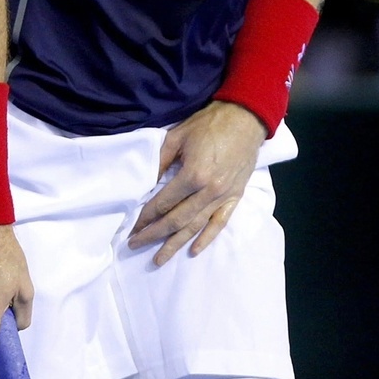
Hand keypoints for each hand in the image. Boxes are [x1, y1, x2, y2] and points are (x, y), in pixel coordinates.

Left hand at [128, 100, 266, 265]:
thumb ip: (160, 161)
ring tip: (159, 259)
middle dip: (154, 234)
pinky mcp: (235, 197)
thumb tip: (146, 183)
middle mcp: (208, 191)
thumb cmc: (209, 124)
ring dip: (175, 244)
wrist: (245, 119)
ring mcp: (223, 196)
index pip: (163, 203)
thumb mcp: (177, 137)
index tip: (132, 227)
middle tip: (135, 245)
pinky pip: (220, 222)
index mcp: (193, 175)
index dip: (145, 216)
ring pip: (196, 226)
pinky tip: (193, 250)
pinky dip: (207, 238)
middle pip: (177, 220)